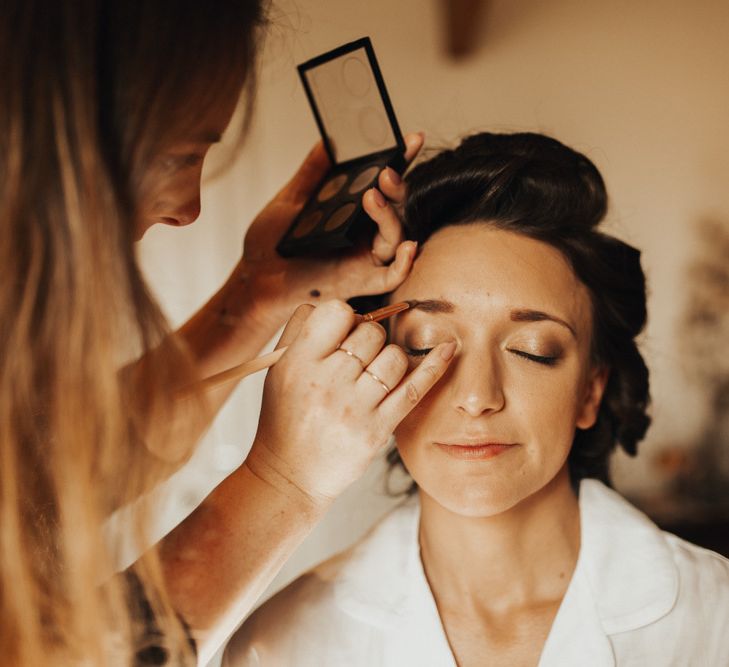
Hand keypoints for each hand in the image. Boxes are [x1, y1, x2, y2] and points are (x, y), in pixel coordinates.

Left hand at [239, 133, 424, 328]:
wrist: (254, 278)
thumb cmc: (271, 244)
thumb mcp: (292, 199)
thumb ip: (313, 172)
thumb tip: (330, 139)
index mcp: (353, 211)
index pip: (383, 184)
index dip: (401, 162)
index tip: (411, 139)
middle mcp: (364, 234)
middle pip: (396, 209)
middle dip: (397, 188)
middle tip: (386, 172)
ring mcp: (364, 258)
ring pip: (395, 237)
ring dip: (391, 216)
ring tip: (373, 197)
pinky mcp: (359, 282)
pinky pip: (391, 276)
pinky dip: (404, 263)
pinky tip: (408, 247)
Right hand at [245, 300, 455, 505]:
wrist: (289, 475)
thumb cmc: (285, 418)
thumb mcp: (277, 371)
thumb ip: (299, 330)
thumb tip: (333, 307)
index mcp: (299, 362)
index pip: (336, 312)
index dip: (345, 317)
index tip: (343, 333)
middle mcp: (326, 382)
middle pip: (370, 332)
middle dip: (369, 339)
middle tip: (357, 361)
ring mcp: (354, 407)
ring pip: (394, 356)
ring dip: (390, 359)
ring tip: (374, 376)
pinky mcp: (378, 429)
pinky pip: (414, 388)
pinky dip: (434, 366)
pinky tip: (449, 349)